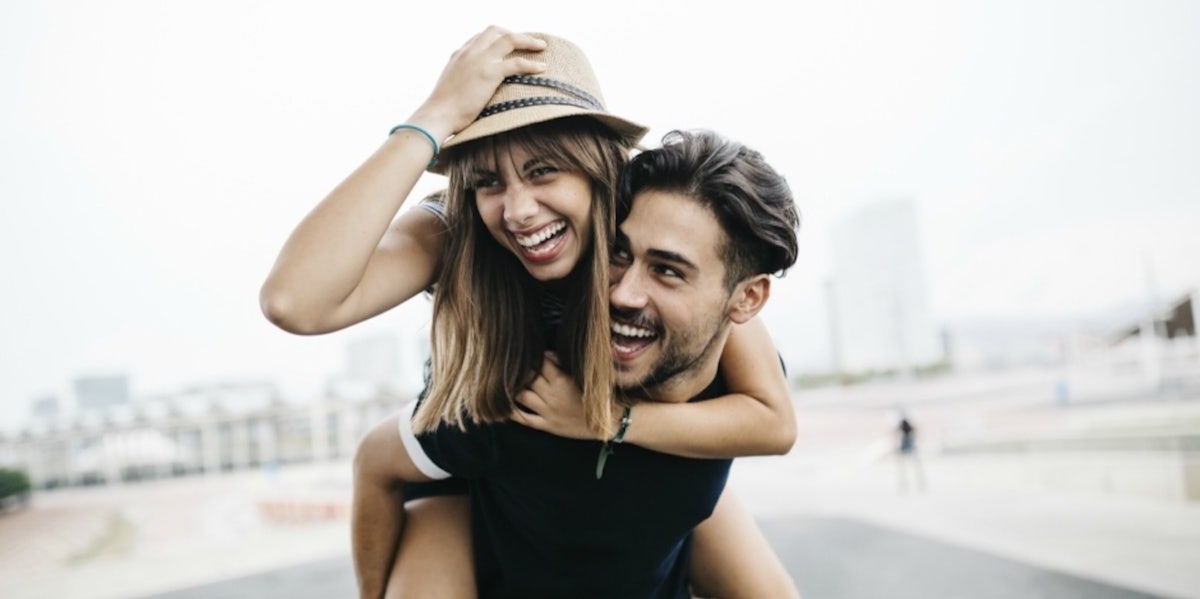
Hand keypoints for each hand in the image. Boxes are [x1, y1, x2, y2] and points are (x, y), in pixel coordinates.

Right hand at [409, 26, 546, 140]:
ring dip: (528, 41)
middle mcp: (469, 52)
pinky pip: (516, 63)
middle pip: (495, 31)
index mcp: (459, 54)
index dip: (497, 38)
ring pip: (509, 40)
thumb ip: (461, 79)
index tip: (509, 44)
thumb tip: (469, 89)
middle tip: (526, 42)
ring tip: (541, 46)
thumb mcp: (450, 86)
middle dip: (513, 33)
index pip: (480, 37)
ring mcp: (480, 60)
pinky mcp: (489, 73)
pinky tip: (542, 68)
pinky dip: (531, 64)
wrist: (437, 115)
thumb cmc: (443, 110)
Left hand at [511, 352, 594, 439]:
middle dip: (522, 371)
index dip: (534, 357)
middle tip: (514, 366)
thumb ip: (564, 363)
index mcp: (562, 380)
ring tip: (508, 382)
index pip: (540, 362)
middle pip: (527, 378)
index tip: (529, 354)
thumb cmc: (600, 395)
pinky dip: (512, 413)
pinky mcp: (548, 426)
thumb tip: (545, 354)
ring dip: (514, 388)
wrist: (610, 422)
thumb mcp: (584, 375)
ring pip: (522, 396)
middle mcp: (552, 395)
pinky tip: (504, 406)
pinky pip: (525, 419)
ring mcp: (548, 412)